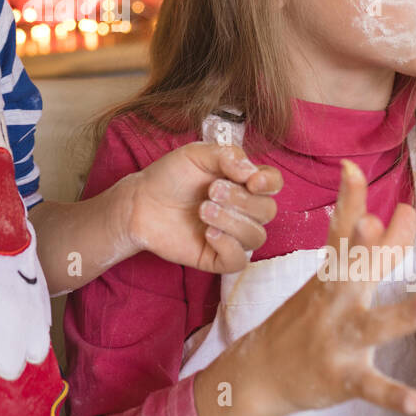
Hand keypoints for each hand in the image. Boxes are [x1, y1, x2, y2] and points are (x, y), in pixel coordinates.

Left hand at [123, 142, 281, 273]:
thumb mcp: (197, 154)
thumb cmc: (171, 175)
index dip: (269, 183)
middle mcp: (244, 210)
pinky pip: (238, 261)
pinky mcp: (217, 257)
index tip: (252, 181)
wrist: (141, 202)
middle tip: (211, 191)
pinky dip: (227, 246)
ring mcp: (232, 235)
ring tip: (203, 209)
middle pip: (267, 211)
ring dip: (232, 221)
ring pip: (256, 237)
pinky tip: (208, 233)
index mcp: (243, 182)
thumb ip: (227, 156)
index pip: (273, 184)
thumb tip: (251, 172)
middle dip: (241, 200)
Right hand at [236, 159, 415, 415]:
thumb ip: (369, 250)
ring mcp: (337, 339)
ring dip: (402, 313)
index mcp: (331, 276)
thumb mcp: (330, 281)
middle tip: (375, 220)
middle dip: (363, 246)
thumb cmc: (304, 320)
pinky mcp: (341, 375)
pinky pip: (369, 385)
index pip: (340, 232)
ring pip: (372, 325)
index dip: (347, 200)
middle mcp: (334, 302)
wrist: (261, 372)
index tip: (352, 168)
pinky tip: (414, 401)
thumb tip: (395, 213)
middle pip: (350, 271)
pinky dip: (391, 394)